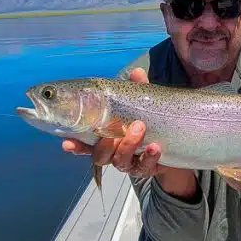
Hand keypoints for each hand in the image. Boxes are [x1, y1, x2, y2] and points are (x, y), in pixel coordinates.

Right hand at [61, 68, 187, 180]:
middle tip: (121, 126)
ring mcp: (129, 161)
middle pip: (100, 156)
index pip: (85, 143)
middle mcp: (114, 152)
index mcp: (105, 136)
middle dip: (106, 144)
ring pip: (120, 162)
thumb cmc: (149, 117)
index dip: (75, 145)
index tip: (67, 143)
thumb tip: (136, 72)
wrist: (174, 138)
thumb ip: (137, 89)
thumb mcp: (143, 102)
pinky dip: (149, 157)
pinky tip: (154, 147)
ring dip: (128, 144)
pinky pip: (144, 167)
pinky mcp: (146, 168)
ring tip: (140, 126)